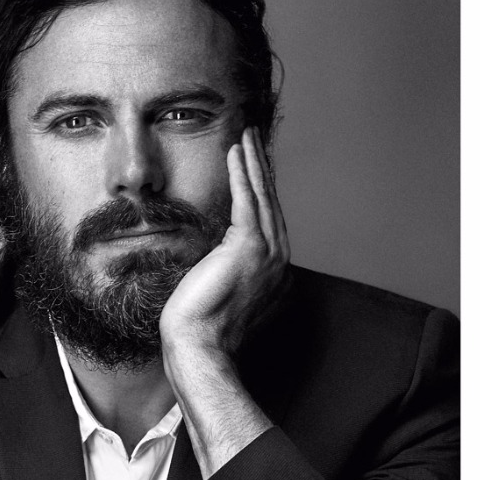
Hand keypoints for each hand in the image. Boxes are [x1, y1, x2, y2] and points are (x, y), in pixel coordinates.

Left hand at [159, 126, 289, 361]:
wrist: (199, 345)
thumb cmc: (201, 327)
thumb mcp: (220, 292)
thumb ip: (227, 270)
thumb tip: (213, 257)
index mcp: (275, 271)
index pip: (268, 219)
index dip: (261, 188)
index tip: (253, 164)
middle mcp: (280, 260)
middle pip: (270, 201)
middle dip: (262, 167)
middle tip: (255, 137)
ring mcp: (269, 253)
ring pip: (262, 194)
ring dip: (254, 160)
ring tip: (248, 134)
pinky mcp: (249, 246)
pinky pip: (247, 198)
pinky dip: (242, 171)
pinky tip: (237, 150)